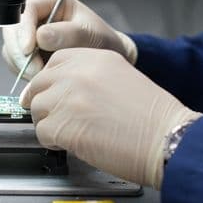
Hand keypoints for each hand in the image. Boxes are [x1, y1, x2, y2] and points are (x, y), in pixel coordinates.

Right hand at [0, 0, 137, 80]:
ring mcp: (30, 35)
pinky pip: (14, 62)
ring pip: (11, 47)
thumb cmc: (101, 40)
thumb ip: (68, 34)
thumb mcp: (89, 34)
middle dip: (19, 51)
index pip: (28, 8)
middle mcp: (37, 16)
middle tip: (33, 69)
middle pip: (13, 29)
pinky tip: (40, 76)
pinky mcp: (28, 53)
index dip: (24, 28)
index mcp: (51, 1)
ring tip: (42, 74)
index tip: (30, 49)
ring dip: (21, 64)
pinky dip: (23, 72)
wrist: (106, 58)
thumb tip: (41, 36)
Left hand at [19, 48, 197, 187]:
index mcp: (94, 58)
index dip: (53, 82)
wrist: (166, 139)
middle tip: (61, 118)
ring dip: (49, 123)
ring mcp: (68, 97)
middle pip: (39, 84)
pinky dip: (53, 142)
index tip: (57, 95)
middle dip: (46, 103)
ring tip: (70, 133)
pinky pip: (42, 132)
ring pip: (36, 109)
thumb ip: (90, 77)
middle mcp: (78, 73)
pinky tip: (73, 144)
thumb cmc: (152, 117)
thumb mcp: (121, 78)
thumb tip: (63, 90)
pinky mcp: (62, 125)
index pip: (55, 62)